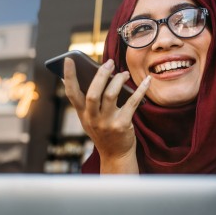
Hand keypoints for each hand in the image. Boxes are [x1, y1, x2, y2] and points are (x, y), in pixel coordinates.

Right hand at [63, 57, 149, 172]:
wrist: (115, 155)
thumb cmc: (104, 132)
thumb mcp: (91, 120)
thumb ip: (91, 103)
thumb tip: (99, 75)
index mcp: (83, 115)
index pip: (71, 94)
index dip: (68, 76)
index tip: (69, 59)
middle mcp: (93, 119)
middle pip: (93, 93)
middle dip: (101, 75)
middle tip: (109, 63)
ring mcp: (107, 123)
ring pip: (111, 95)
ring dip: (118, 80)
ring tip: (124, 74)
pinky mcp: (123, 125)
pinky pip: (132, 102)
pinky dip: (141, 90)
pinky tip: (147, 81)